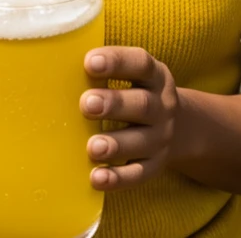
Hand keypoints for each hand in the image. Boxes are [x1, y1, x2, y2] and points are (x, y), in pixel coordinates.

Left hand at [81, 47, 177, 191]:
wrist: (181, 127)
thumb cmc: (137, 91)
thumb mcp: (134, 74)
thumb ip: (106, 69)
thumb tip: (59, 61)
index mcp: (155, 76)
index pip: (140, 64)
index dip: (117, 61)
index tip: (89, 62)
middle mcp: (162, 106)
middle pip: (142, 104)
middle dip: (114, 104)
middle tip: (86, 104)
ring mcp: (161, 137)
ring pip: (142, 141)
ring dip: (116, 144)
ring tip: (92, 147)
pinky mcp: (155, 165)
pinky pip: (139, 173)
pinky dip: (118, 178)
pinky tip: (96, 178)